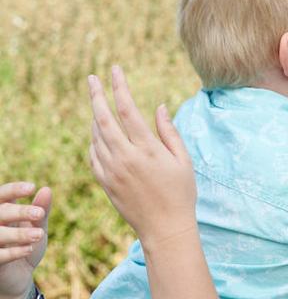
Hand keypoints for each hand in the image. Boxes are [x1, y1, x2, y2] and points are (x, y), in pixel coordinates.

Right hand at [0, 182, 50, 298]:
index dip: (13, 190)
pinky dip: (13, 252)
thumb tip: (47, 190)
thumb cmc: (26, 246)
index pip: (1, 195)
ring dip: (17, 233)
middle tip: (39, 214)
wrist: (20, 278)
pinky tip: (29, 249)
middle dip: (19, 212)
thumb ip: (41, 212)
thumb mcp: (38, 228)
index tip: (31, 187)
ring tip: (38, 234)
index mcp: (1, 212)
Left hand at [88, 66, 196, 249]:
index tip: (115, 70)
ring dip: (95, 116)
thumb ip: (169, 132)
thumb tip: (158, 107)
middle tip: (92, 78)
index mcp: (147, 150)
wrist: (164, 227)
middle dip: (96, 95)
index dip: (119, 87)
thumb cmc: (180, 193)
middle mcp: (125, 158)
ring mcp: (112, 171)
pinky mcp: (104, 182)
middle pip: (103, 118)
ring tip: (98, 103)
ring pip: (95, 135)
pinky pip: (93, 153)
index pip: (128, 110)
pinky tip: (98, 132)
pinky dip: (93, 138)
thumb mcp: (183, 160)